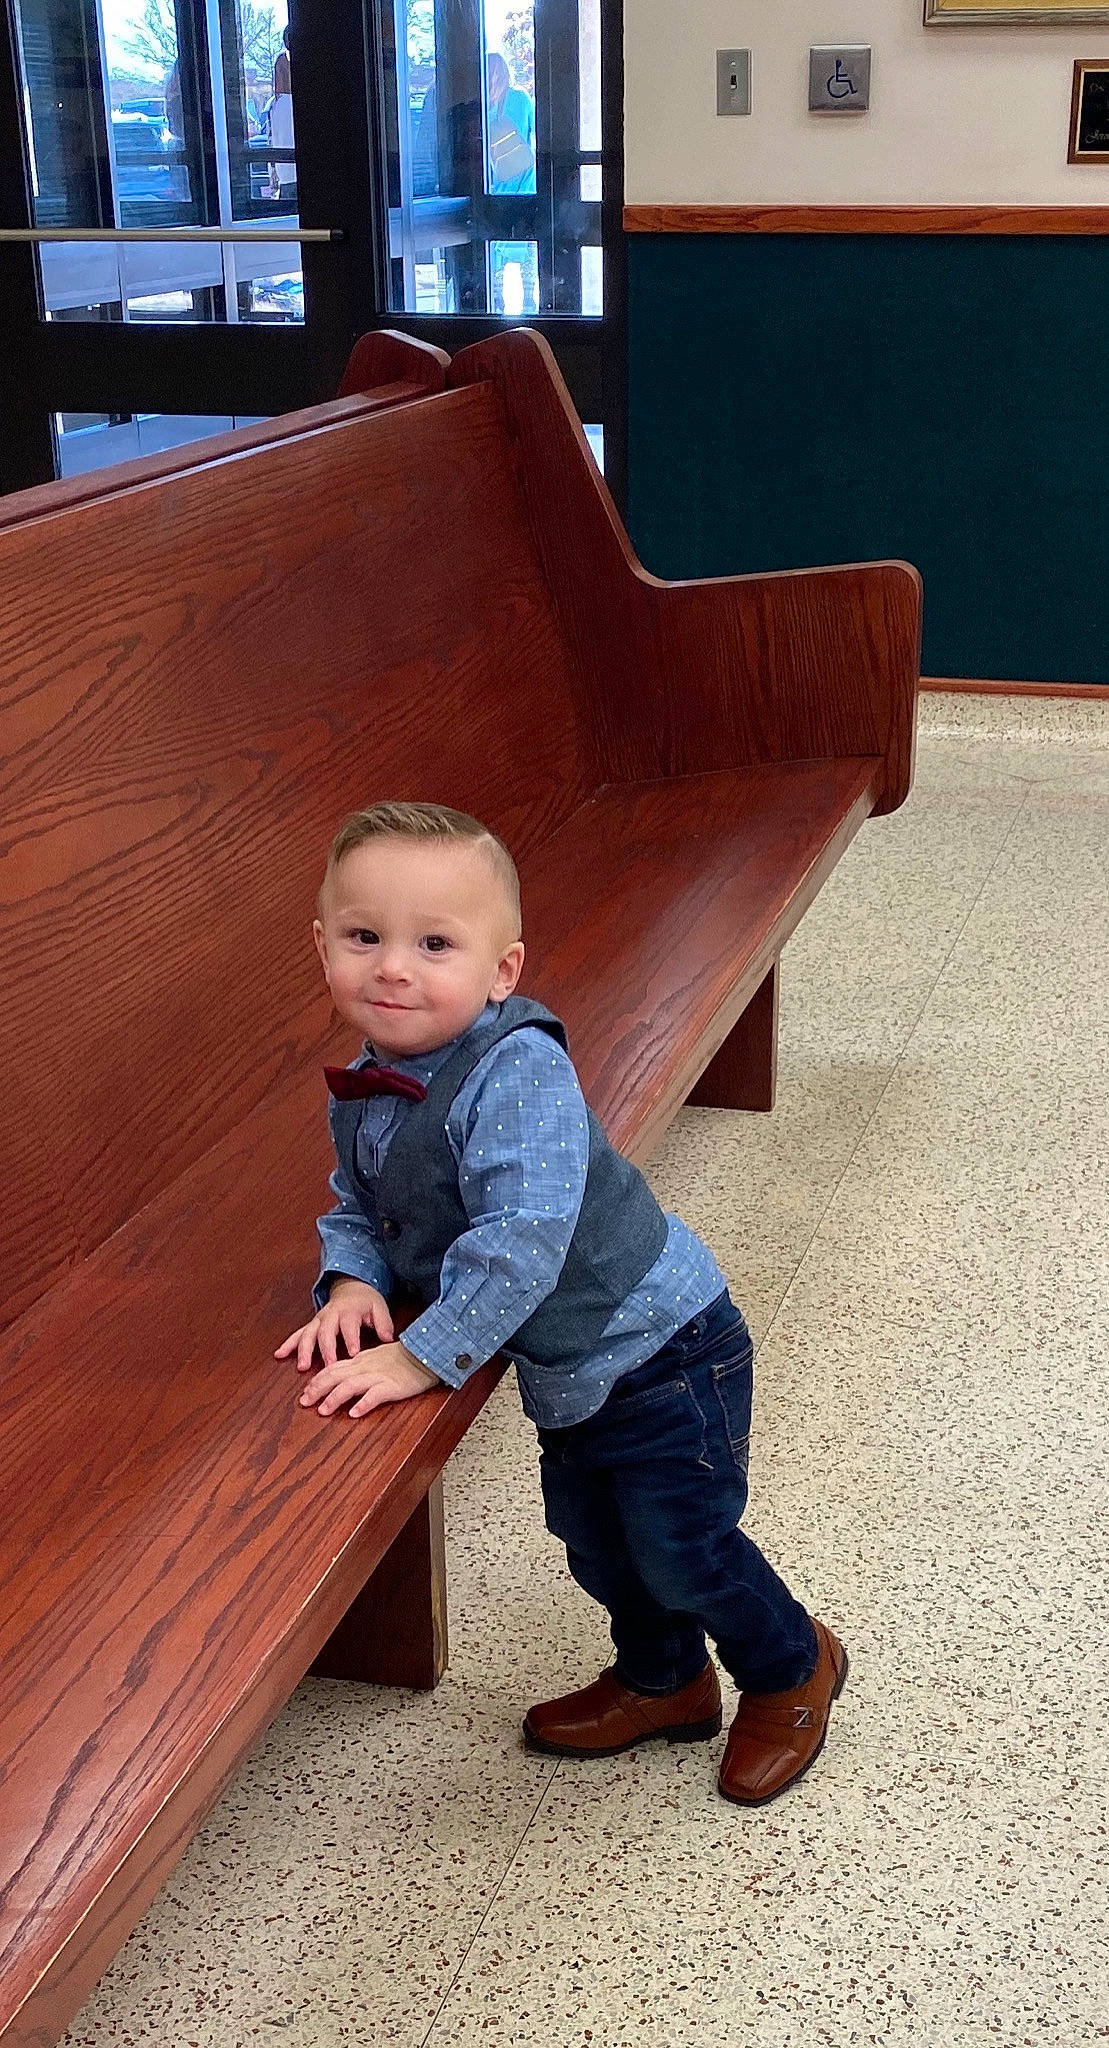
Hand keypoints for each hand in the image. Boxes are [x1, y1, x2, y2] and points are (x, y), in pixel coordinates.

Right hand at [275, 1279, 393, 1375]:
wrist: (351, 1285)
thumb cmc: (366, 1301)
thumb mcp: (379, 1307)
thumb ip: (383, 1323)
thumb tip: (388, 1339)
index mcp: (348, 1311)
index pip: (349, 1326)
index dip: (351, 1339)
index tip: (353, 1354)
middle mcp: (331, 1315)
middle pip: (326, 1332)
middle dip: (326, 1349)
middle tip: (328, 1366)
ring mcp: (319, 1320)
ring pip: (308, 1334)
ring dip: (304, 1350)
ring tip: (302, 1366)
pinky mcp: (311, 1324)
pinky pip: (297, 1334)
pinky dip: (288, 1344)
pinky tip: (279, 1354)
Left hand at [297, 1339, 438, 1418]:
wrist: (426, 1353)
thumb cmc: (403, 1357)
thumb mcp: (376, 1357)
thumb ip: (359, 1365)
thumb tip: (342, 1375)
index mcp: (360, 1361)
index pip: (332, 1369)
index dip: (317, 1380)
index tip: (305, 1391)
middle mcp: (365, 1367)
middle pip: (335, 1376)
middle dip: (317, 1389)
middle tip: (304, 1402)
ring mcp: (378, 1376)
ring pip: (350, 1385)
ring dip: (334, 1398)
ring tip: (323, 1411)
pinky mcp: (392, 1386)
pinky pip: (375, 1395)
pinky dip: (363, 1404)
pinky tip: (354, 1413)